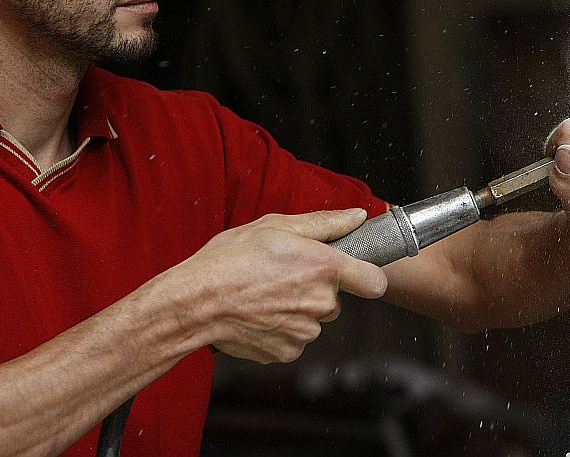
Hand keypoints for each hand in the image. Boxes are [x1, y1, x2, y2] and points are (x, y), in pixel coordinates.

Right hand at [169, 209, 387, 362]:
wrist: (195, 302)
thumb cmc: (230, 259)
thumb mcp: (277, 226)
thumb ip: (326, 223)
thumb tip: (357, 216)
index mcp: (324, 268)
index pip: (374, 281)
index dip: (365, 275)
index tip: (353, 273)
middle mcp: (321, 303)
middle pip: (335, 299)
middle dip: (316, 289)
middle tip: (284, 275)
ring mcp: (305, 331)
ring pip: (314, 319)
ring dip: (298, 309)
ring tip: (265, 293)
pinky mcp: (287, 352)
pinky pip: (294, 338)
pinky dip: (281, 329)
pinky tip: (259, 314)